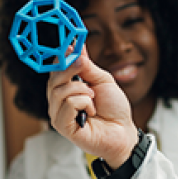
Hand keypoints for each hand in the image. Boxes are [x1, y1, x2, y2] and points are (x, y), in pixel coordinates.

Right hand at [47, 47, 138, 167]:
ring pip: (59, 91)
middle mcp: (59, 101)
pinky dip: (83, 103)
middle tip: (84, 66)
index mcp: (67, 89)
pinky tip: (91, 112)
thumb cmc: (114, 109)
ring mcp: (58, 114)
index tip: (71, 47)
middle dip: (70, 69)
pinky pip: (67, 105)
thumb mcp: (102, 81)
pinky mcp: (62, 127)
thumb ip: (87, 66)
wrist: (124, 131)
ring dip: (82, 91)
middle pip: (53, 79)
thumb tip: (77, 47)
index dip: (62, 57)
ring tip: (94, 99)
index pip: (55, 69)